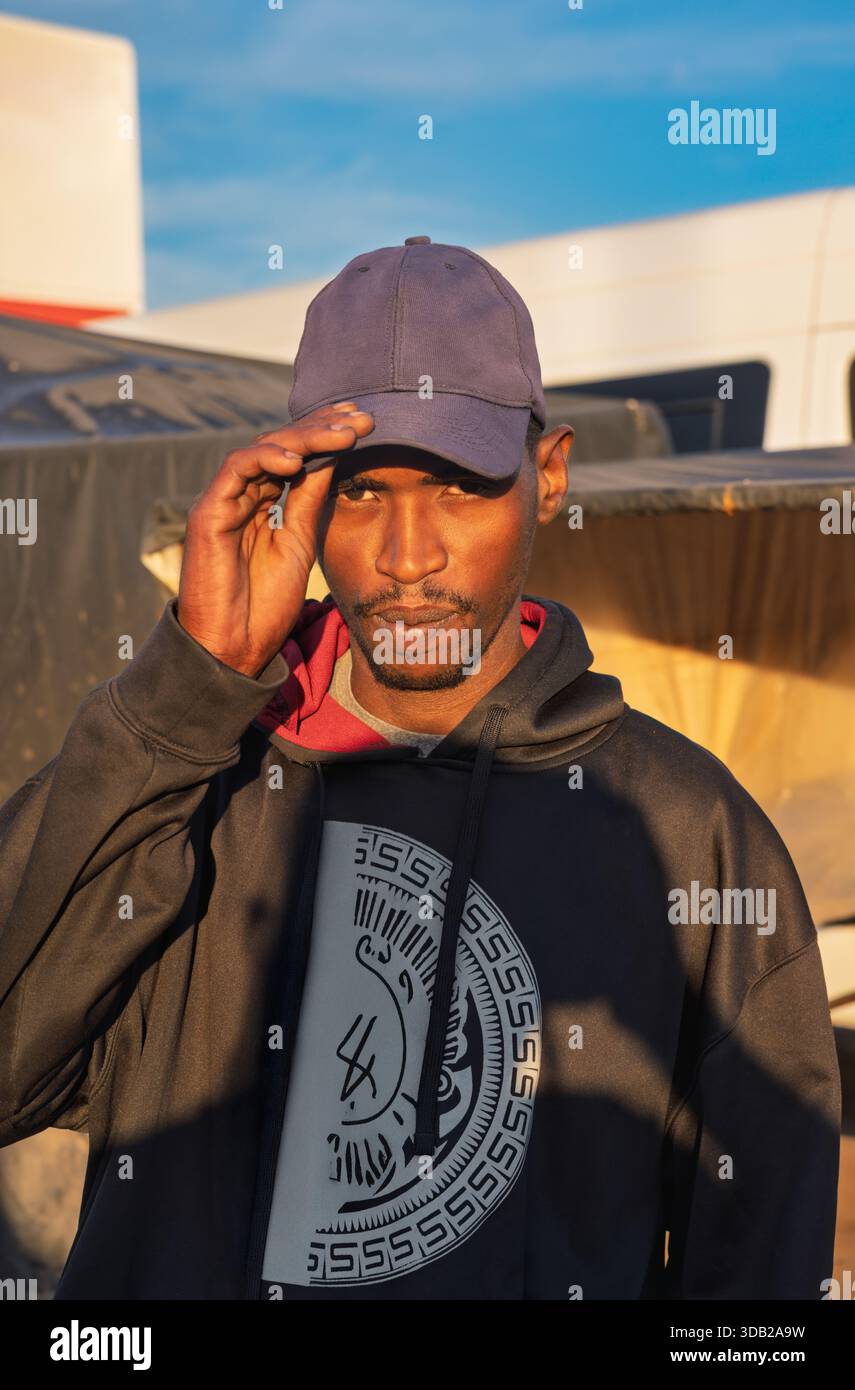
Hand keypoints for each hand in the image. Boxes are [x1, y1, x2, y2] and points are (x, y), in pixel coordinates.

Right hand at [177, 402, 373, 675]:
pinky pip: (236, 470)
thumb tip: (332, 457)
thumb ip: (308, 500)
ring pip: (263, 450)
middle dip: (323, 426)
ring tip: (343, 433)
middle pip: (283, 445)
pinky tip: (297, 459)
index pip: (297, 456)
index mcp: (265, 503)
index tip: (366, 423)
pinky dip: (266, 458)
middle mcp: (243, 496)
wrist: (234, 646)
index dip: (328, 435)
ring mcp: (224, 501)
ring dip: (304, 437)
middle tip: (362, 417)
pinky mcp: (208, 513)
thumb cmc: (264, 604)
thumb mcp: (300, 542)